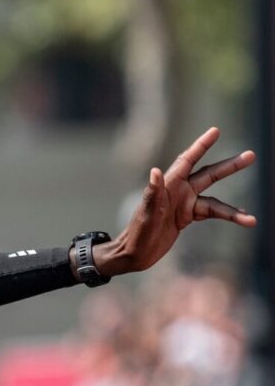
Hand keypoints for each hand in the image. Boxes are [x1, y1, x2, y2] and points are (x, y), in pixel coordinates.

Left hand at [95, 127, 256, 275]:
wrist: (134, 254)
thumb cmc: (137, 233)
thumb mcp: (145, 214)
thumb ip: (152, 194)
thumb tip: (154, 171)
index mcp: (167, 186)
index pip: (187, 161)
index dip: (201, 145)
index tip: (216, 131)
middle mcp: (178, 191)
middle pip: (209, 175)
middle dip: (230, 166)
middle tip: (251, 155)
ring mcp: (184, 203)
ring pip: (215, 200)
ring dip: (233, 209)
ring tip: (251, 218)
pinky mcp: (187, 216)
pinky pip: (212, 213)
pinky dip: (228, 216)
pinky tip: (244, 219)